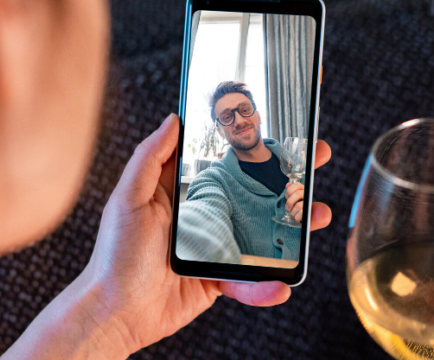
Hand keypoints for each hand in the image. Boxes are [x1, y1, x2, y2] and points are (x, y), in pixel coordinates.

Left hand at [2, 114, 331, 358]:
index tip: (281, 126)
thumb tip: (173, 120)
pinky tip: (279, 284)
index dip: (253, 142)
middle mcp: (205, 212)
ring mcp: (217, 244)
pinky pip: (251, 278)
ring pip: (263, 230)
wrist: (116, 313)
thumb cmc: (115, 254)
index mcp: (184, 189)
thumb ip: (149, 158)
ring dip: (294, 223)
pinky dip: (266, 284)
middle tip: (315, 156)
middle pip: (254, 189)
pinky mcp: (221, 277)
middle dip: (288, 173)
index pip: (224, 158)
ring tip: (318, 215)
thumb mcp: (128, 198)